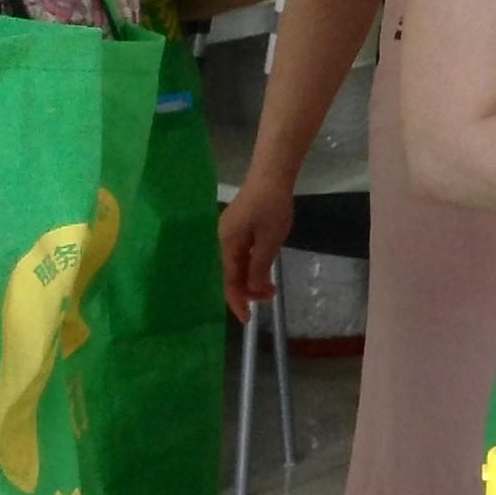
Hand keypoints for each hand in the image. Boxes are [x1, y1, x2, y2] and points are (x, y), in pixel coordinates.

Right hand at [221, 173, 295, 318]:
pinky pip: (241, 254)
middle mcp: (223, 240)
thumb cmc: (271, 207)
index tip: (247, 319)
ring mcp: (230, 233)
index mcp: (227, 244)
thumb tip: (253, 291)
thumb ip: (259, 267)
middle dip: (248, 291)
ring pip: (237, 265)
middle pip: (231, 274)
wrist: (272, 175)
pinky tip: (264, 268)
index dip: (238, 301)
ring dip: (252, 279)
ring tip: (271, 286)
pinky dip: (252, 266)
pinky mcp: (238, 228)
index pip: (229, 281)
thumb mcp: (269, 241)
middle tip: (270, 297)